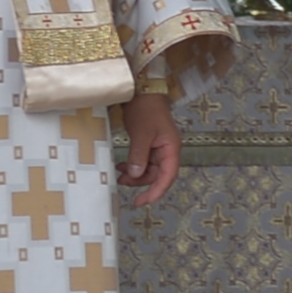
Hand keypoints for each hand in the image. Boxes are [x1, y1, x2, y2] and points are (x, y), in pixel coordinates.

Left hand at [113, 89, 182, 203]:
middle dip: (141, 182)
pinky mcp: (149, 145)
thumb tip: (135, 174)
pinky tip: (122, 166)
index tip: (144, 201)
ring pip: (149, 170)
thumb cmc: (146, 109)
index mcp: (171, 148)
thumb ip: (139, 155)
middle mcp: (167, 151)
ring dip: (135, 175)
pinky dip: (133, 166)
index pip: (168, 176)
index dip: (157, 191)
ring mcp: (158, 148)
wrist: (142, 91)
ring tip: (120, 175)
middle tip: (123, 184)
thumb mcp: (141, 133)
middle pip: (158, 175)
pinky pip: (143, 161)